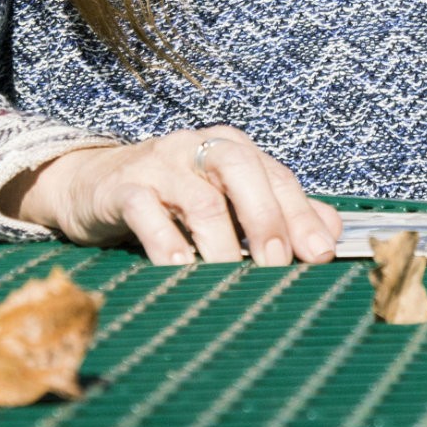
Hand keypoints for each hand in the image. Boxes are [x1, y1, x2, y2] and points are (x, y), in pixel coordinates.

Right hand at [14, 128, 340, 266]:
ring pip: (200, 199)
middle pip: (242, 172)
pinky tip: (180, 270)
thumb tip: (332, 234)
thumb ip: (279, 213)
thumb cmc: (173, 197)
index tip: (319, 257)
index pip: (278, 177)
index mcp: (233, 148)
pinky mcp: (122, 186)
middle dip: (266, 220)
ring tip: (230, 279)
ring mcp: (159, 164)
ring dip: (221, 245)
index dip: (302, 217)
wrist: (94, 185)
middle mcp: (198, 147)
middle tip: (276, 266)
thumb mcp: (228, 199)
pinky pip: (146, 212)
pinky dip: (167, 244)